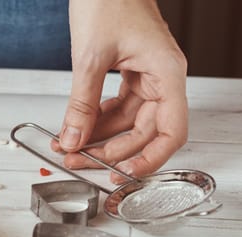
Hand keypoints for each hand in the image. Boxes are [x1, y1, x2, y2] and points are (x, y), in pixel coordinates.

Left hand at [53, 0, 187, 183]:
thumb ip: (81, 104)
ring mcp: (146, 76)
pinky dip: (96, 118)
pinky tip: (76, 127)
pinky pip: (116, 106)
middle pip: (143, 131)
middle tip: (79, 160)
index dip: (149, 158)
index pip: (171, 131)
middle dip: (110, 150)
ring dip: (98, 137)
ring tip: (69, 147)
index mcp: (167, 73)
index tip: (123, 173)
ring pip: (126, 121)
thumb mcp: (89, 58)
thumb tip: (73, 139)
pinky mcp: (129, 73)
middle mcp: (161, 78)